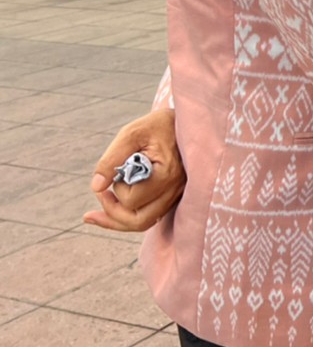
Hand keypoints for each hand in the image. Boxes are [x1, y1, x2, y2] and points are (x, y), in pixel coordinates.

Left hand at [83, 109, 185, 231]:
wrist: (183, 123)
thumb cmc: (157, 126)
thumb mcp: (131, 134)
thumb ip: (111, 159)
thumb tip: (96, 186)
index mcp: (167, 174)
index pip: (132, 200)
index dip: (116, 189)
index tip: (114, 171)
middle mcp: (175, 190)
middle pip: (138, 220)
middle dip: (113, 213)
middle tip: (101, 194)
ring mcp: (176, 195)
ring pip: (144, 222)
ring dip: (118, 219)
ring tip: (98, 210)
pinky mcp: (172, 196)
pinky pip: (150, 216)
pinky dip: (128, 217)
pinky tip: (111, 208)